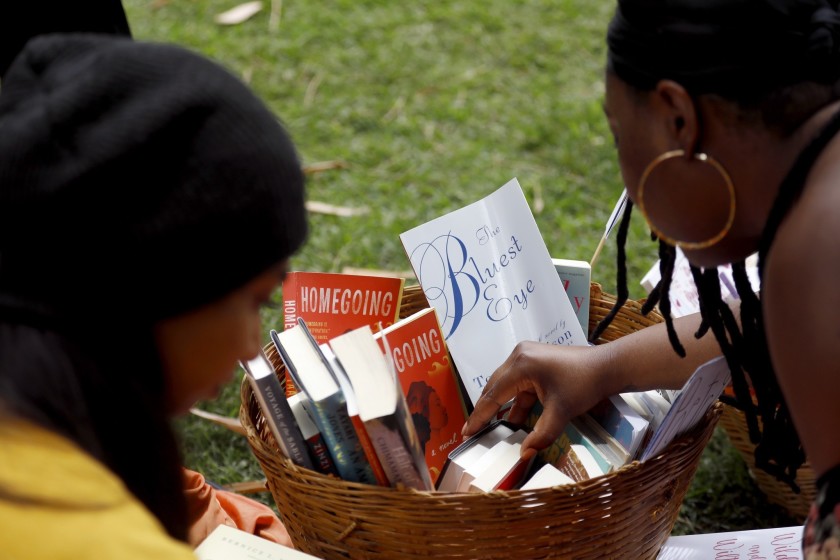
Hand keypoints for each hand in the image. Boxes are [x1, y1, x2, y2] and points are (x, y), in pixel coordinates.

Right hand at [462, 341, 609, 459]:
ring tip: (489, 427)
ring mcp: (526, 356)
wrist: (607, 366)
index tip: (467, 432)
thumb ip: (540, 435)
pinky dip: (515, 401)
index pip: (493, 395)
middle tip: (472, 431)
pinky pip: (518, 383)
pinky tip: (513, 419)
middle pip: (494, 387)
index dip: (479, 416)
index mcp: (520, 365)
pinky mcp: (534, 360)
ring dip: (501, 406)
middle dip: (485, 410)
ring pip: (505, 385)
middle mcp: (518, 356)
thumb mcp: (560, 412)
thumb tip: (523, 454)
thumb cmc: (584, 384)